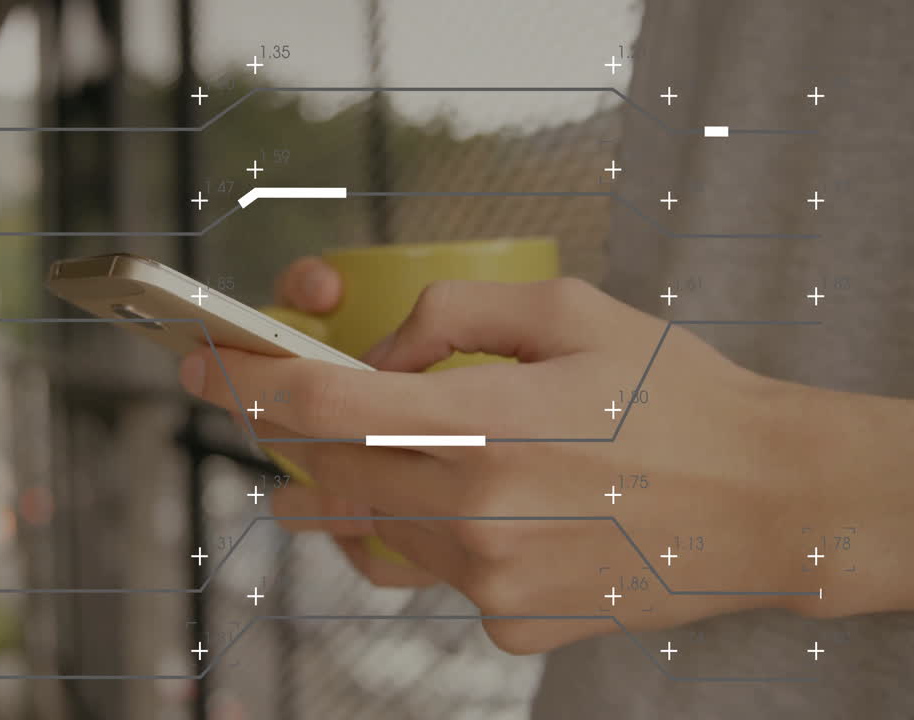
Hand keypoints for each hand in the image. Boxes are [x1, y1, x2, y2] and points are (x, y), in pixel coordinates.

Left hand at [179, 276, 895, 653]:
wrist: (769, 501)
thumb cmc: (675, 394)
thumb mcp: (569, 311)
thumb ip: (452, 317)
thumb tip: (377, 355)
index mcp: (480, 423)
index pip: (318, 404)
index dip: (244, 381)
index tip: (200, 366)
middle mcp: (471, 512)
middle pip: (324, 476)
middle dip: (289, 440)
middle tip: (276, 414)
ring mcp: (487, 581)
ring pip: (371, 531)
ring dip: (350, 493)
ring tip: (340, 474)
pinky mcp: (510, 624)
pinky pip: (432, 574)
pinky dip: (425, 538)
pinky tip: (464, 513)